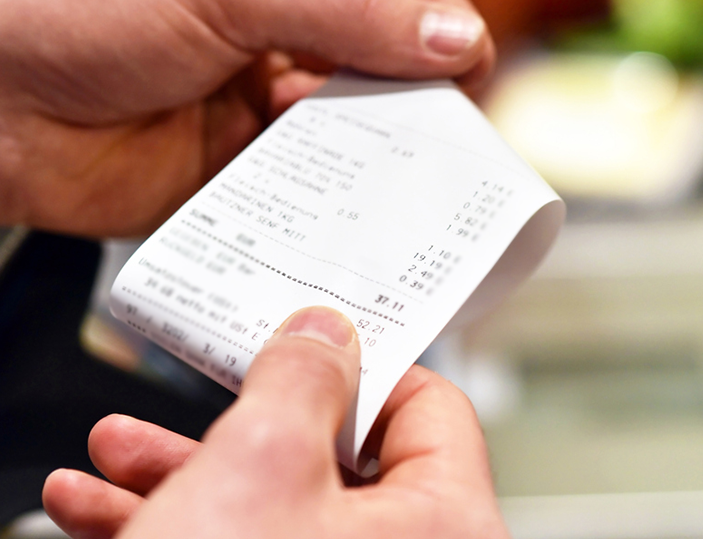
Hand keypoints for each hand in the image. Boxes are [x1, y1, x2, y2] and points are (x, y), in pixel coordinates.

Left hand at [0, 0, 494, 237]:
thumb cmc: (86, 13)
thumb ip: (348, 14)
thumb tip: (455, 34)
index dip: (440, 18)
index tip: (472, 64)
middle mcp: (281, 27)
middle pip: (385, 56)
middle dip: (417, 89)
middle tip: (449, 129)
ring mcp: (264, 99)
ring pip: (355, 123)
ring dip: (377, 145)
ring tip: (395, 165)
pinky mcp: (245, 167)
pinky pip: (313, 182)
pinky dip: (334, 193)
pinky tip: (341, 198)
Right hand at [41, 306, 509, 538]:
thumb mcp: (258, 467)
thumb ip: (300, 381)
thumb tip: (325, 334)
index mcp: (447, 525)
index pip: (430, 410)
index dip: (360, 367)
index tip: (302, 347)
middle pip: (335, 464)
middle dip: (236, 428)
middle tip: (186, 402)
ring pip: (278, 513)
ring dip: (188, 478)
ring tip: (113, 461)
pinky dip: (185, 529)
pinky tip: (104, 515)